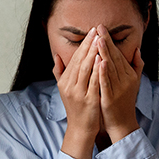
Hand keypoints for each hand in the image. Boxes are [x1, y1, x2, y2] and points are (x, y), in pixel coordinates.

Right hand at [55, 27, 102, 158]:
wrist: (80, 129)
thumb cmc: (75, 107)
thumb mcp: (64, 89)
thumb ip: (60, 72)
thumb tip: (56, 56)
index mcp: (64, 81)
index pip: (74, 58)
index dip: (83, 44)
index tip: (91, 31)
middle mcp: (69, 85)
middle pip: (79, 60)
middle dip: (88, 44)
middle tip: (96, 29)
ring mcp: (78, 93)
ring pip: (85, 69)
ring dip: (92, 53)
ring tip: (99, 39)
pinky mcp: (88, 100)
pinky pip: (93, 82)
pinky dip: (97, 71)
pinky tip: (102, 60)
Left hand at [96, 25, 141, 141]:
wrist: (122, 123)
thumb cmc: (124, 102)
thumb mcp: (134, 82)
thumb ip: (136, 66)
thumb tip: (138, 49)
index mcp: (129, 75)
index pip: (118, 54)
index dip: (110, 41)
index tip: (101, 28)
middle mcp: (126, 80)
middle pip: (115, 58)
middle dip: (106, 42)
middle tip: (99, 27)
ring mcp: (119, 89)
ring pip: (111, 68)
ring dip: (105, 53)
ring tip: (98, 39)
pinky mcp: (111, 98)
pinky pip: (107, 83)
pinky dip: (103, 72)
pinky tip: (99, 62)